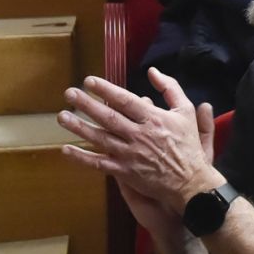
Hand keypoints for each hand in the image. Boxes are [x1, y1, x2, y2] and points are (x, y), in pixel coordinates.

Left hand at [58, 70, 218, 215]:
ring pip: (100, 139)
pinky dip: (82, 157)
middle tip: (69, 93)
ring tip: (62, 117)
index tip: (89, 81)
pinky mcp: (124, 172)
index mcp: (153, 118)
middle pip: (108, 117)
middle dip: (87, 104)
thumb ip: (170, 88)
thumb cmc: (188, 146)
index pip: (125, 100)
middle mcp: (139, 135)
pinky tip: (66, 149)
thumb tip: (153, 71)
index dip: (106, 89)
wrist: (190, 182)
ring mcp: (130, 155)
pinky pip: (99, 163)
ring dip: (79, 127)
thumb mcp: (186, 111)